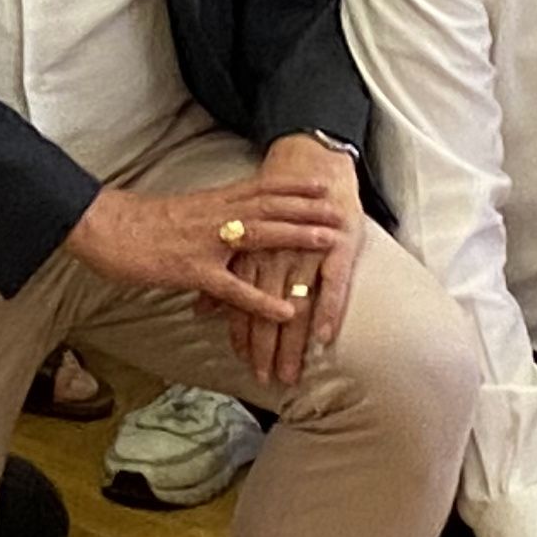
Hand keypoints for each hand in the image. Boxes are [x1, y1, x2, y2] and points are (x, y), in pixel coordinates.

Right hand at [64, 171, 348, 322]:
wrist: (100, 226)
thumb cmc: (133, 222)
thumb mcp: (177, 212)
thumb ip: (205, 217)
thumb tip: (223, 222)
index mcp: (209, 202)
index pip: (258, 188)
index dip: (291, 185)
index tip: (320, 182)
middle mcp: (213, 216)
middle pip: (269, 207)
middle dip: (308, 207)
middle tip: (342, 208)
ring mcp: (205, 242)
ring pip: (259, 236)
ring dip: (297, 238)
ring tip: (330, 243)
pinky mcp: (192, 269)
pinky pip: (233, 287)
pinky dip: (263, 300)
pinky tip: (287, 311)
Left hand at [224, 136, 365, 393]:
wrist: (308, 157)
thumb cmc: (274, 200)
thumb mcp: (242, 233)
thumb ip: (225, 274)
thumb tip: (201, 309)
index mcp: (249, 251)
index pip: (242, 302)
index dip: (244, 335)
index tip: (246, 367)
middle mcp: (273, 253)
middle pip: (266, 309)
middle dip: (267, 348)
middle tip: (269, 380)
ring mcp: (303, 249)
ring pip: (294, 303)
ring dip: (293, 341)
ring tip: (293, 372)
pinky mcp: (335, 244)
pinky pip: (331, 282)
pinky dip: (327, 309)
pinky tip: (323, 337)